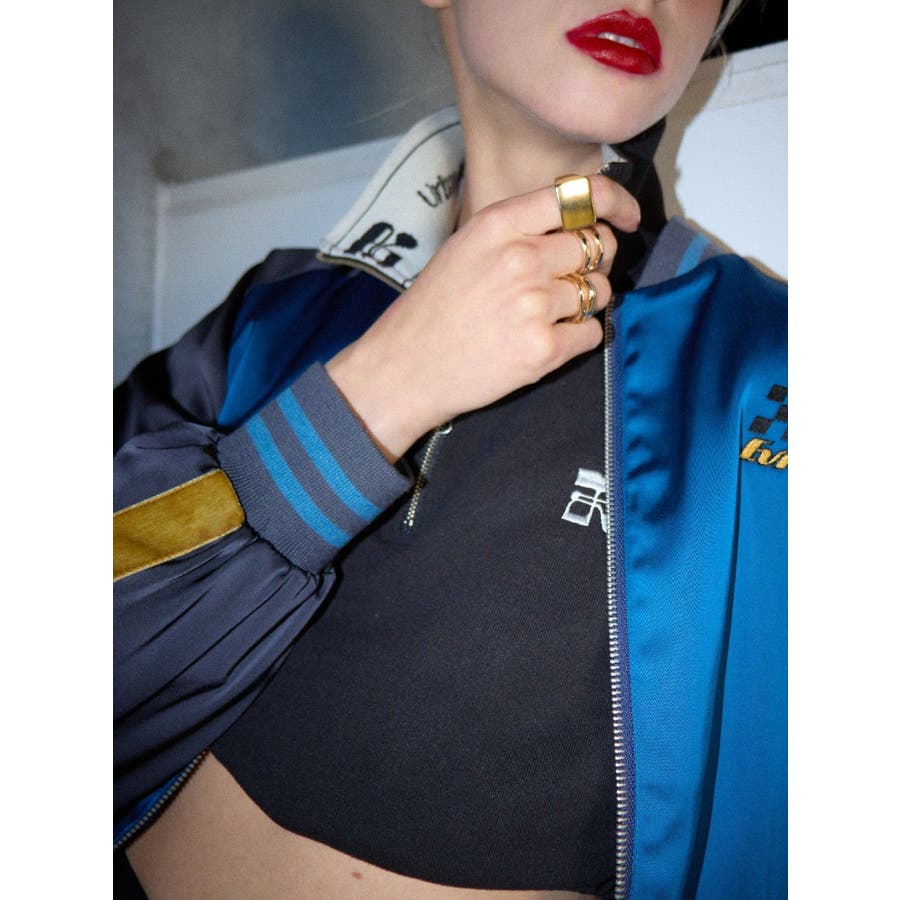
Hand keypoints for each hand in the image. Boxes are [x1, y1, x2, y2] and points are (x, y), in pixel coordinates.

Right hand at [325, 174, 639, 460]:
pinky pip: (592, 333)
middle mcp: (521, 258)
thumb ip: (517, 231)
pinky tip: (547, 340)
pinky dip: (579, 337)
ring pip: (599, 291)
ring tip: (547, 315)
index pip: (579, 196)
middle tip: (569, 279)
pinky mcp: (543, 349)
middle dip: (594, 262)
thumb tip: (576, 228)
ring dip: (585, 302)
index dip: (614, 203)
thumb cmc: (432, 310)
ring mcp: (534, 305)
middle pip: (597, 246)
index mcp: (499, 225)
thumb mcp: (465, 247)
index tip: (626, 218)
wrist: (404, 368)